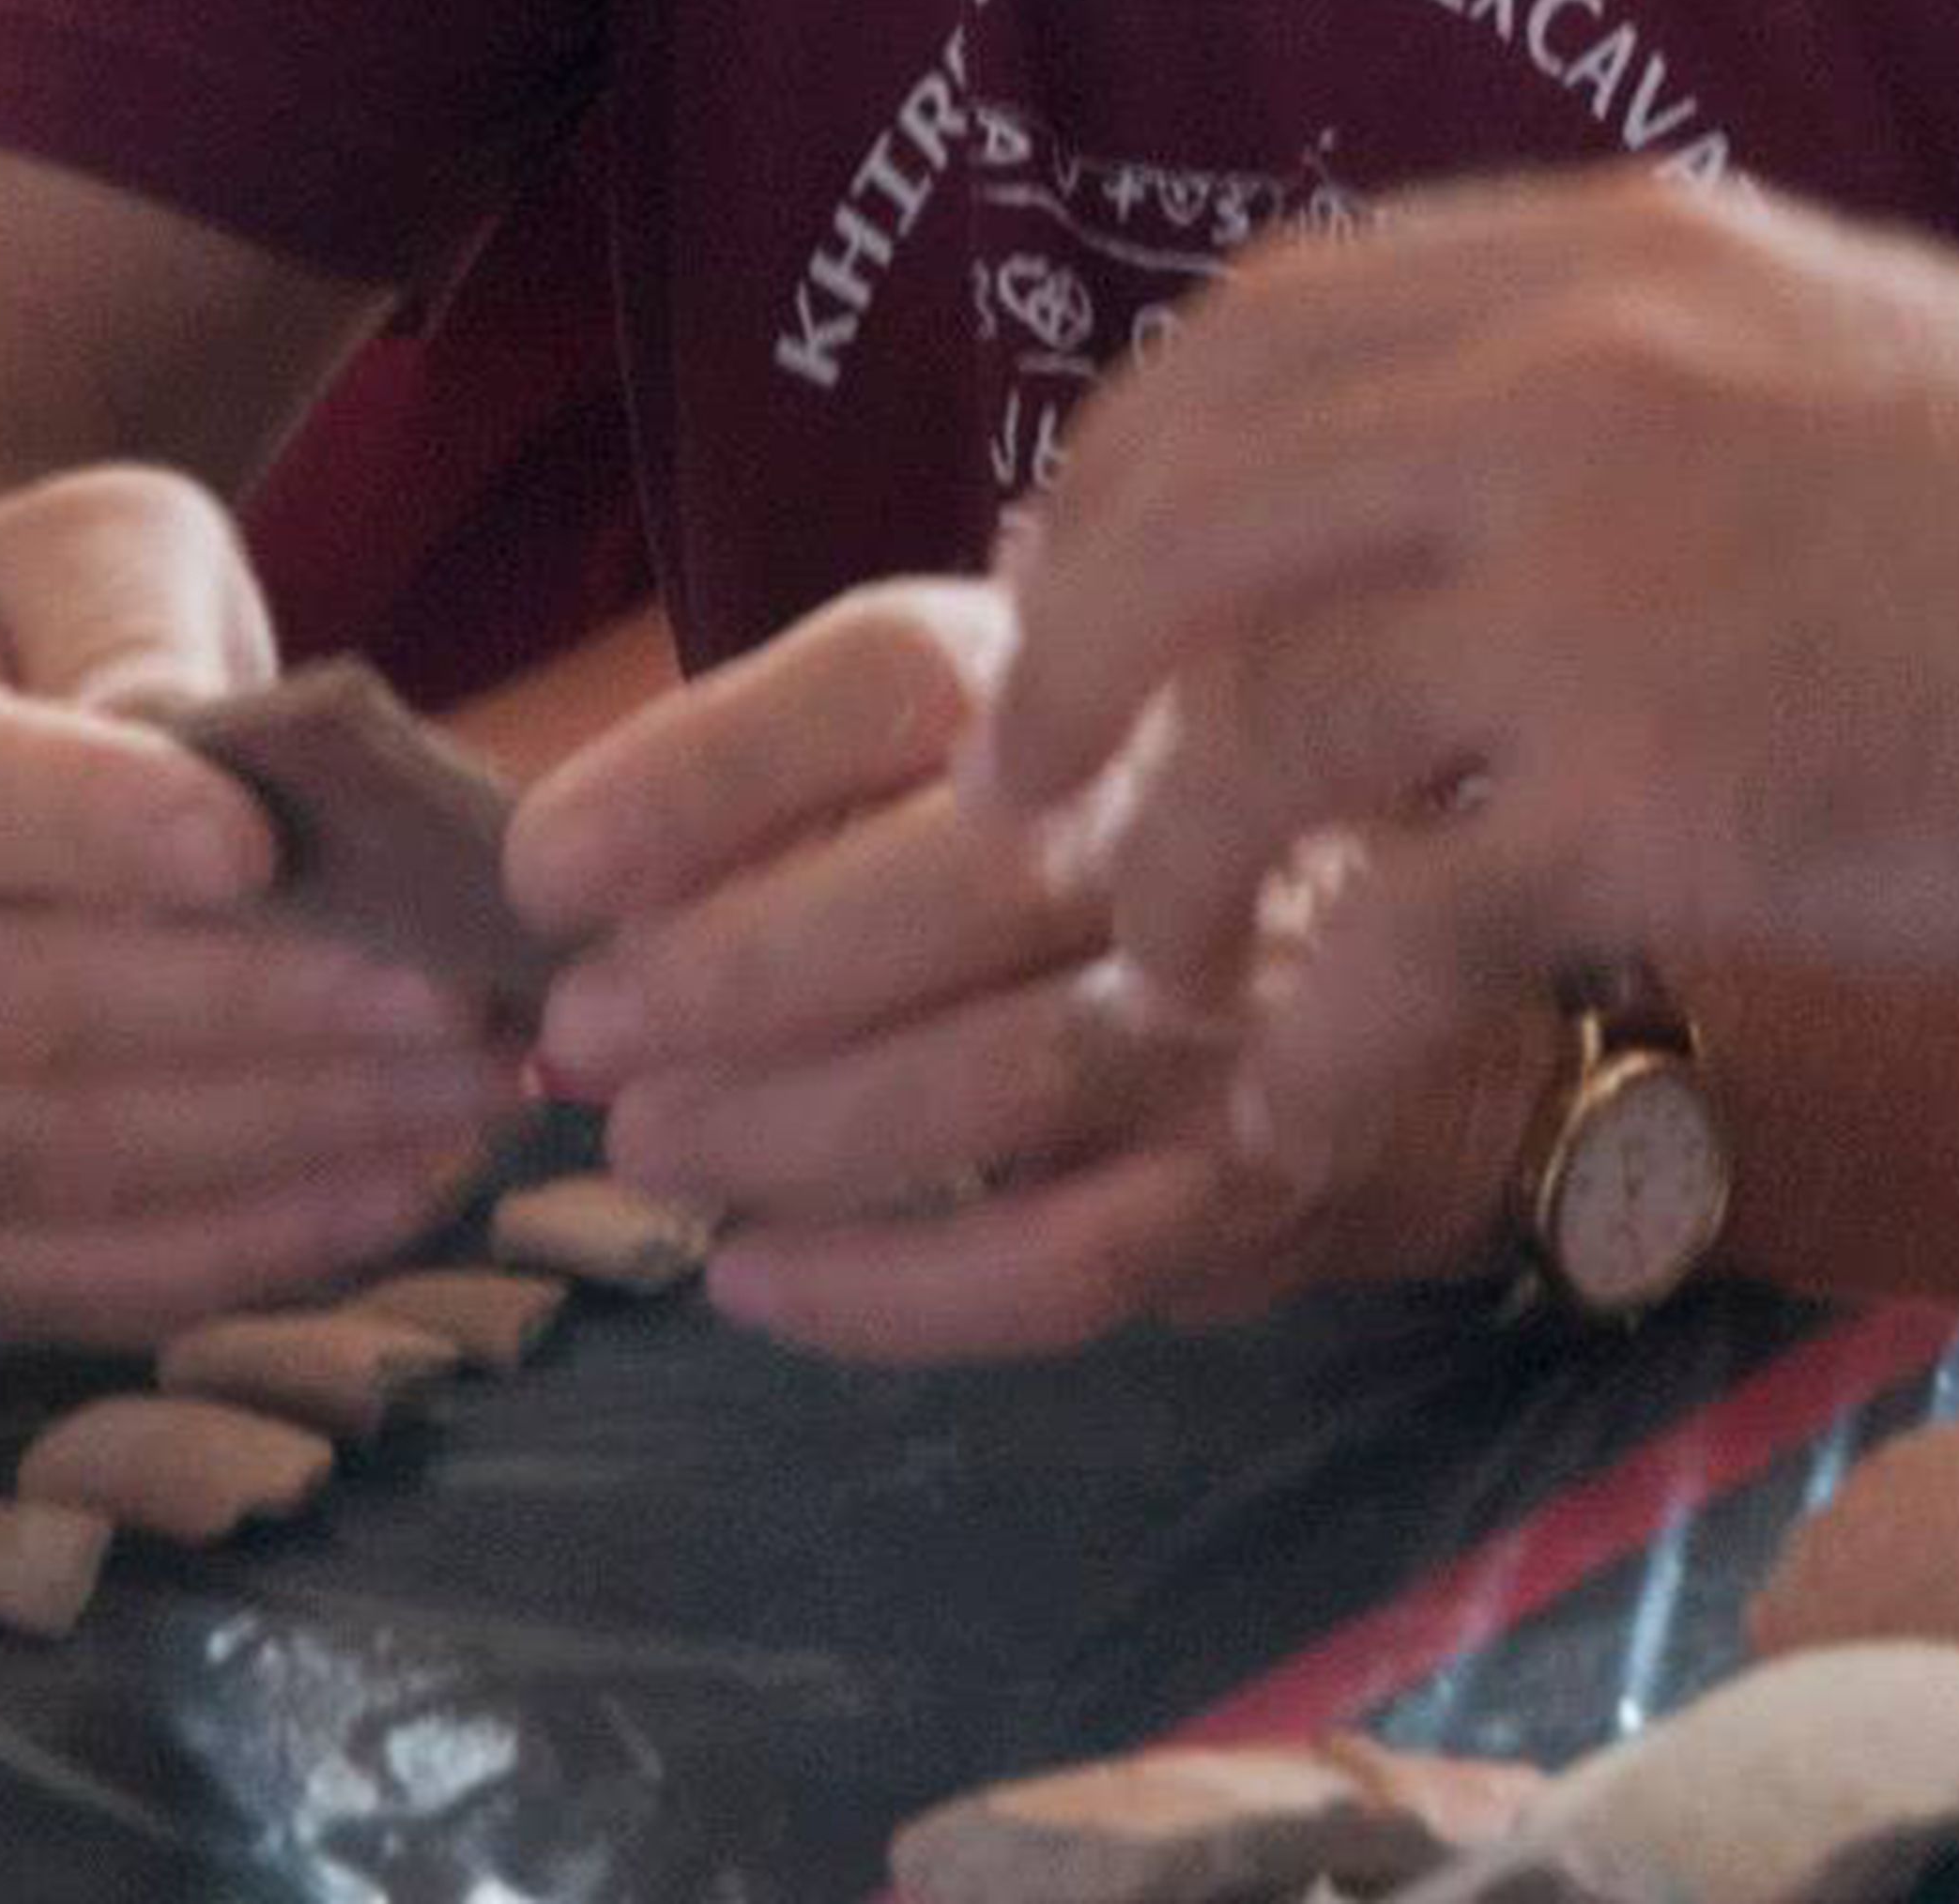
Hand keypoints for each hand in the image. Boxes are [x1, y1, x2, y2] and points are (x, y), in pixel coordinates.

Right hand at [0, 466, 518, 1338]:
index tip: (256, 846)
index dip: (91, 825)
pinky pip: (90, 1271)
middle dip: (256, 1008)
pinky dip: (255, 1244)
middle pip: (21, 1005)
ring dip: (290, 1132)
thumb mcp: (82, 556)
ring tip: (474, 1081)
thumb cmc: (36, 635)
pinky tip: (409, 1182)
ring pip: (69, 1154)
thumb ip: (129, 623)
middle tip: (453, 990)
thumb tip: (192, 748)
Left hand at [508, 577, 1537, 1359]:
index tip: (544, 873)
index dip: (699, 770)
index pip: (893, 679)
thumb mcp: (996, 743)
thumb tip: (551, 886)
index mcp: (1097, 668)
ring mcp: (1242, 1004)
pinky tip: (755, 1284)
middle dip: (731, 975)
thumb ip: (803, 784)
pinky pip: (1065, 1261)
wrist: (1415, 982)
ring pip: (1004, 1079)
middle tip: (582, 1044)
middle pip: (953, 881)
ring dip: (792, 1132)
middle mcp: (1192, 813)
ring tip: (647, 1152)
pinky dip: (889, 1291)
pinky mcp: (1258, 1177)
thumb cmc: (1127, 844)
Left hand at [974, 175, 1958, 1195]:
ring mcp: (1604, 592)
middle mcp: (1575, 385)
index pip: (1251, 329)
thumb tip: (1451, 452)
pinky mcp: (1661, 803)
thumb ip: (1639, 375)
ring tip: (1161, 976)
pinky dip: (1305, 1040)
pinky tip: (1315, 1100)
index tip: (1069, 587)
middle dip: (1064, 678)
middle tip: (1027, 807)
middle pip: (1179, 517)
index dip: (1121, 469)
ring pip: (1233, 739)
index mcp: (1617, 260)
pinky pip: (1373, 937)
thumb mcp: (1845, 352)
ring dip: (1152, 878)